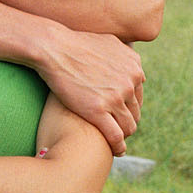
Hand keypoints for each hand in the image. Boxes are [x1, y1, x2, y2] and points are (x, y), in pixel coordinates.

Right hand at [38, 30, 143, 156]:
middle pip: (135, 113)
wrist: (53, 47)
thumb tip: (129, 60)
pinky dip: (118, 146)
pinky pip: (115, 136)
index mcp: (134, 67)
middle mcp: (130, 83)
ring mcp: (115, 98)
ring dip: (123, 135)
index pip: (138, 96)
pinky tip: (116, 151)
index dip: (129, 108)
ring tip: (114, 142)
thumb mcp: (109, 42)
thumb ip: (123, 54)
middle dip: (126, 122)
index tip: (119, 115)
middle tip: (115, 130)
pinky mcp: (97, 111)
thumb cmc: (74, 43)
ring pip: (128, 127)